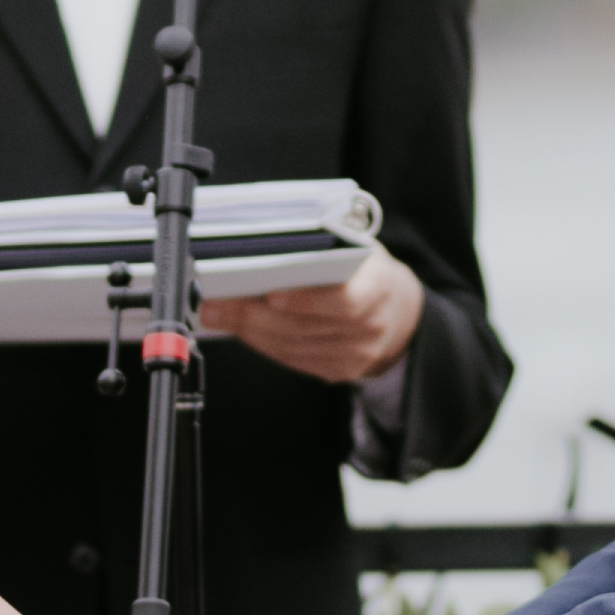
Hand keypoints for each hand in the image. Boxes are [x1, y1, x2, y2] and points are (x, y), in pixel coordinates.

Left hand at [208, 247, 424, 386]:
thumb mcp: (359, 249)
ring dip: (248, 331)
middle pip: (304, 326)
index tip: (270, 294)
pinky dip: (262, 344)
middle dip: (253, 314)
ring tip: (217, 314)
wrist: (399, 314)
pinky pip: (293, 360)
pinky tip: (240, 329)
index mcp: (378, 288)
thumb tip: (267, 242)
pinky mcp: (339, 371)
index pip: (344, 300)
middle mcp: (370, 327)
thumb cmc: (367, 273)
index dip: (306, 300)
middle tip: (216, 302)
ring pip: (292, 346)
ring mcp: (355, 355)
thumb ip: (324, 247)